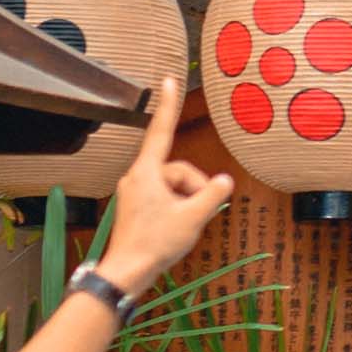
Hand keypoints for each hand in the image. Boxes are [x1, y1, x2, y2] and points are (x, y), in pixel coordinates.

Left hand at [94, 76, 232, 299]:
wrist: (127, 272)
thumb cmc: (156, 243)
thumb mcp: (193, 217)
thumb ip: (212, 195)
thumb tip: (224, 180)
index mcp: (146, 172)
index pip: (161, 131)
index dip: (169, 105)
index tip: (170, 79)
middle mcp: (136, 176)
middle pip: (177, 169)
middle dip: (194, 188)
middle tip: (200, 214)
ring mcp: (134, 192)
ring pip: (172, 185)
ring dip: (186, 201)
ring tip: (186, 225)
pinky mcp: (134, 206)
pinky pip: (163, 197)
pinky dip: (176, 209)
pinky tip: (177, 229)